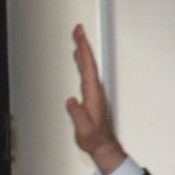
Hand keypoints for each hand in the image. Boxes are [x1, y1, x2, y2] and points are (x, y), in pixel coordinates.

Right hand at [65, 24, 124, 171]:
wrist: (103, 145)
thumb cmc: (94, 138)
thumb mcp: (84, 128)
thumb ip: (78, 114)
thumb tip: (71, 100)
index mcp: (93, 94)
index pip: (89, 67)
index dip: (84, 51)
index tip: (80, 37)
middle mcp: (96, 90)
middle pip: (89, 62)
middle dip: (83, 44)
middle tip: (78, 29)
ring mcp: (95, 92)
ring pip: (89, 66)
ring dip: (83, 51)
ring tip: (78, 38)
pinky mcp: (92, 95)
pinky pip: (87, 73)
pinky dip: (83, 62)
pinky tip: (79, 58)